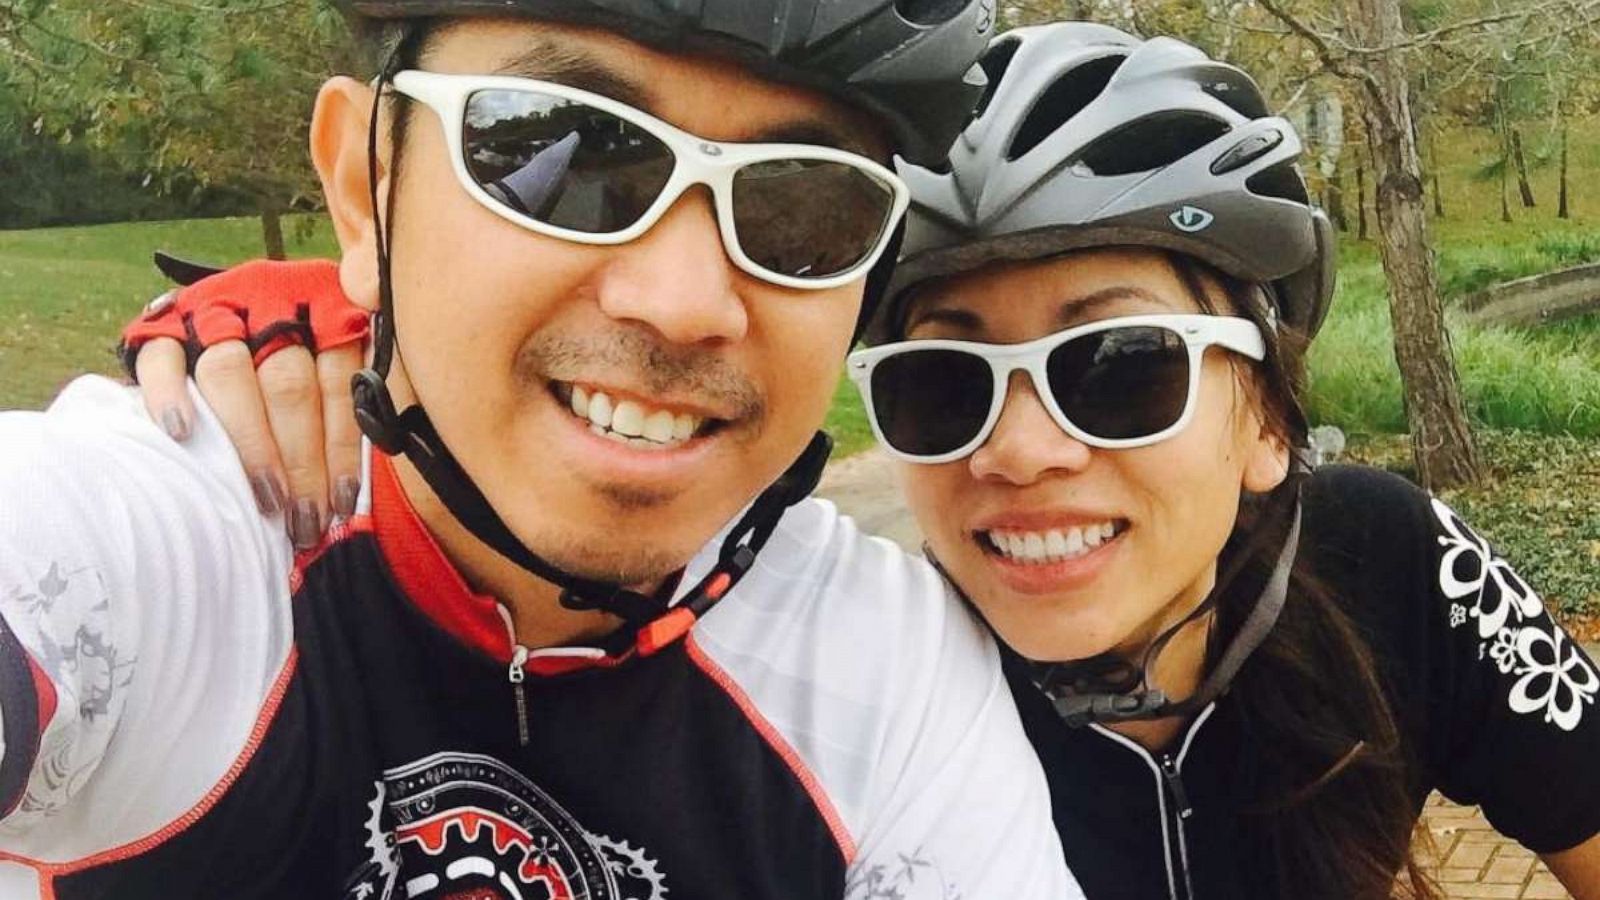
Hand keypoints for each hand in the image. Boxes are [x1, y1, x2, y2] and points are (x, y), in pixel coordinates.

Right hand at [121, 258, 369, 548]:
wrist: (228, 304)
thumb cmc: (294, 357)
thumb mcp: (334, 357)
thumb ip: (345, 401)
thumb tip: (355, 487)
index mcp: (324, 307)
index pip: (338, 382)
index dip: (342, 447)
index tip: (342, 501)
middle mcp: (270, 300)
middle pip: (288, 383)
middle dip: (301, 461)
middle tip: (306, 519)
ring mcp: (213, 308)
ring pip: (229, 372)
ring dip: (251, 443)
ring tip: (266, 501)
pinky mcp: (161, 320)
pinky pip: (161, 355)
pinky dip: (170, 394)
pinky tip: (182, 434)